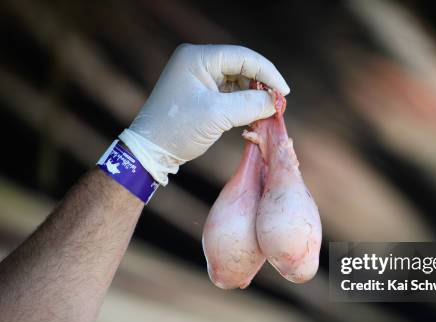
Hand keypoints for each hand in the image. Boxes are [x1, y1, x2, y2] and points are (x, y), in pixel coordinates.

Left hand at [119, 44, 289, 184]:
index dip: (268, 73)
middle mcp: (198, 62)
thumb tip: (275, 102)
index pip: (243, 57)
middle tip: (278, 105)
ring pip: (238, 81)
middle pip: (242, 67)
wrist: (151, 151)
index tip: (284, 93)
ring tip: (267, 113)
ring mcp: (199, 77)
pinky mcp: (201, 93)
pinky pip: (230, 93)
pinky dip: (243, 104)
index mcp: (198, 58)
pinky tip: (254, 116)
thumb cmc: (178, 129)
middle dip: (262, 85)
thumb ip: (250, 104)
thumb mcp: (218, 116)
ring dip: (253, 96)